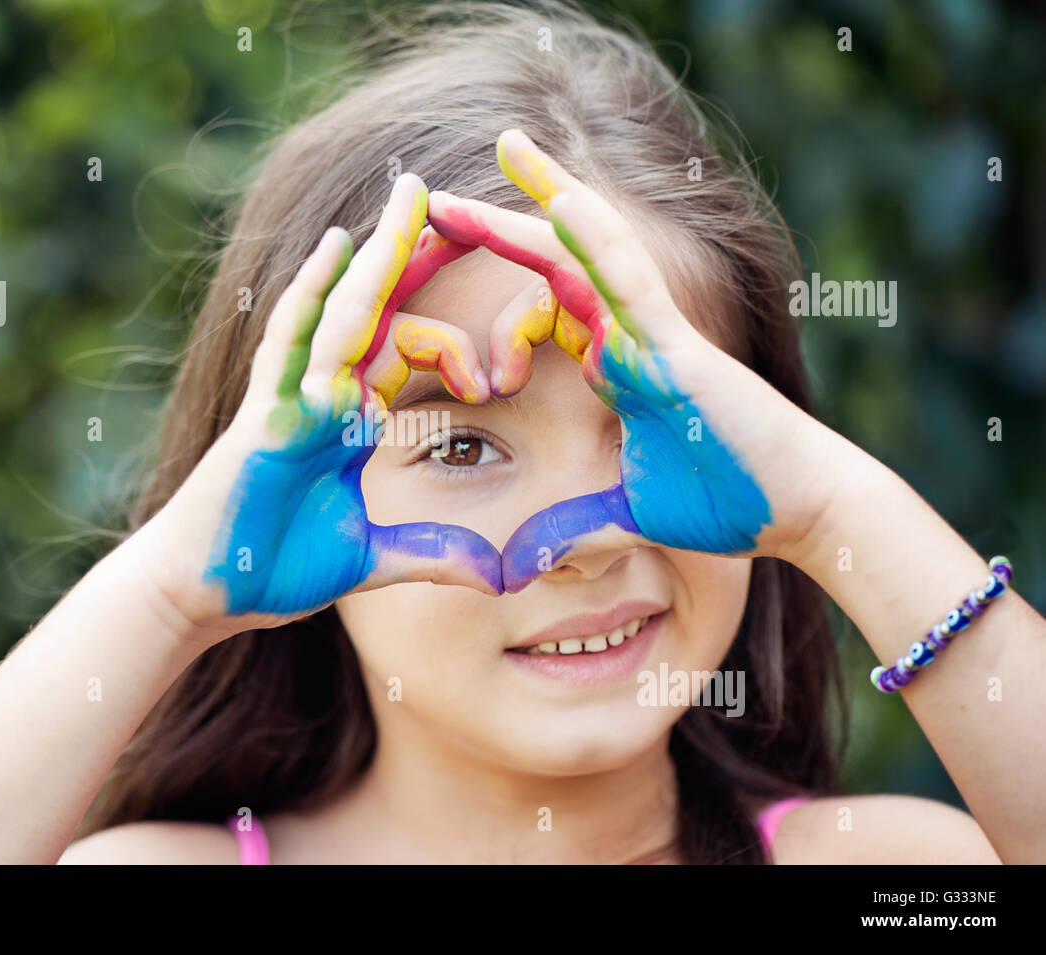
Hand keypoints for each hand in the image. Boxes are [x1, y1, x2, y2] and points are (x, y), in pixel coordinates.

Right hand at [150, 173, 503, 633]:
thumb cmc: (272, 565)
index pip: (410, 351)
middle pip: (383, 309)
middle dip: (420, 258)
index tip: (501, 340)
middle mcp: (327, 394)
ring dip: (380, 252)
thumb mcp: (371, 559)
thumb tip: (503, 573)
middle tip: (466, 208)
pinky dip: (313, 292)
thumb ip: (432, 552)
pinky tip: (339, 244)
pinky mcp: (267, 413)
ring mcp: (295, 396)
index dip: (455, 334)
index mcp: (353, 419)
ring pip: (346, 310)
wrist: (202, 589)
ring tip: (413, 193)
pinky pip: (290, 340)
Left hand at [426, 129, 834, 589]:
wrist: (797, 509)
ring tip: (505, 144)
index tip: (433, 273)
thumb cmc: (726, 500)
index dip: (485, 282)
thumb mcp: (624, 513)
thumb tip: (517, 559)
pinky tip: (556, 201)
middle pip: (553, 260)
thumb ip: (570, 523)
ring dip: (545, 194)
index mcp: (610, 364)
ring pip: (589, 249)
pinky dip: (595, 241)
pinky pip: (630, 283)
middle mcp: (626, 334)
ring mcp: (653, 333)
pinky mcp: (678, 347)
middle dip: (496, 222)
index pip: (537, 304)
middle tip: (436, 193)